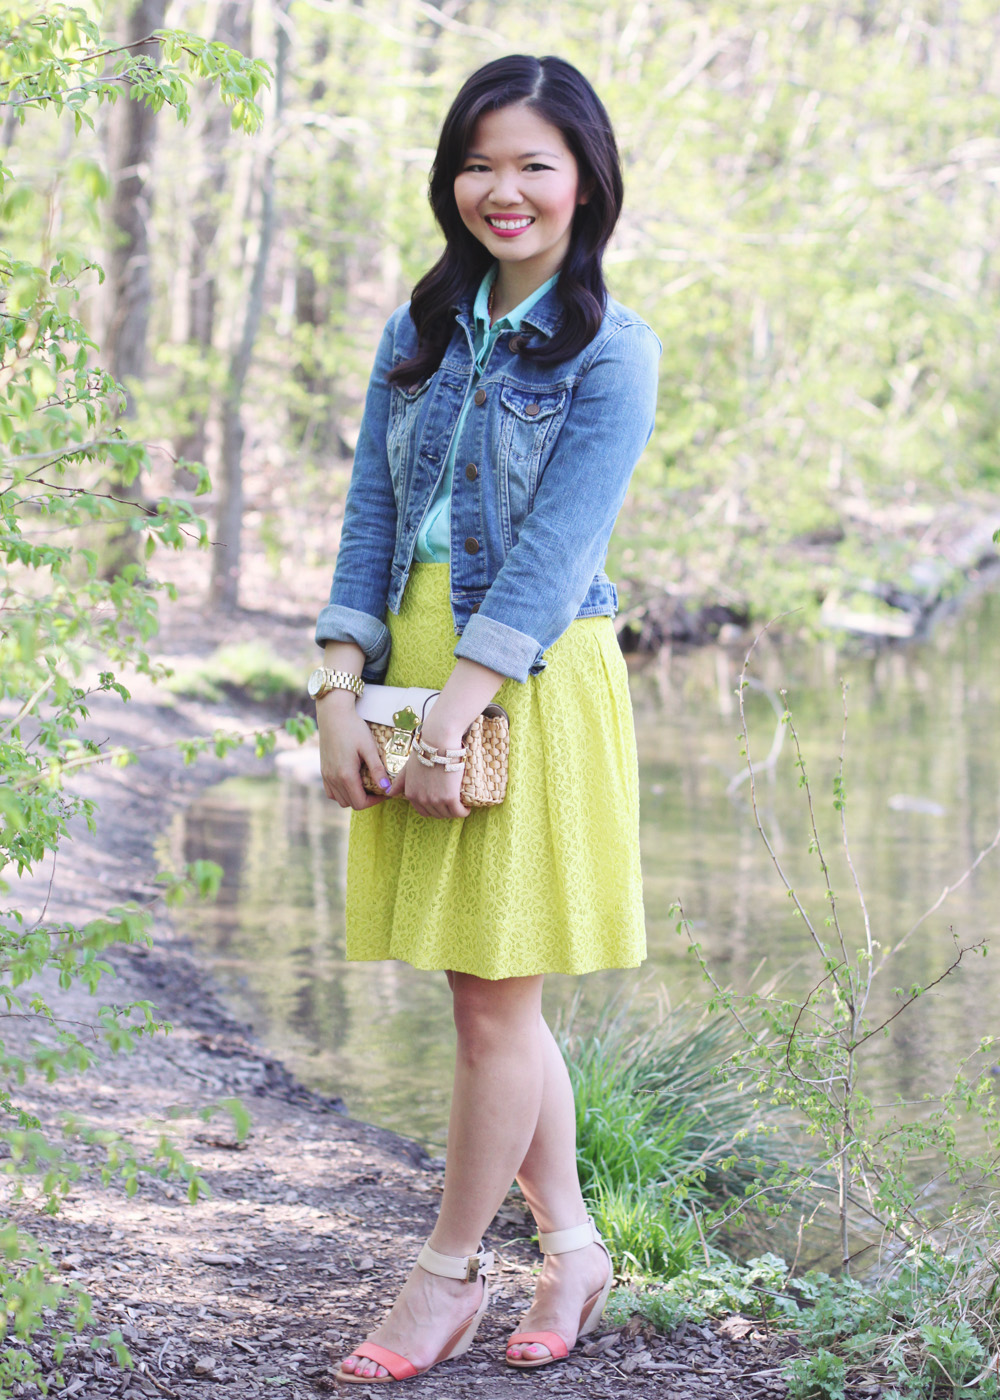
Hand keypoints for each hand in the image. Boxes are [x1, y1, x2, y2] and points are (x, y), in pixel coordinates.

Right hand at [316, 691, 390, 809]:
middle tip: (377, 788)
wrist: (333, 714)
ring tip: (365, 785)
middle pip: (350, 803)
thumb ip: (377, 769)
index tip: (385, 792)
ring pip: (339, 799)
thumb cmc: (353, 728)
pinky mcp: (323, 770)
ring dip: (353, 797)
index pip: (360, 803)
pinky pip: (331, 791)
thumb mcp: (369, 747)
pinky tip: (351, 782)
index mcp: (345, 775)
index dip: (375, 802)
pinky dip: (341, 792)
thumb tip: (386, 788)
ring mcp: (326, 775)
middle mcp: (333, 778)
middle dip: (366, 800)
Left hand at [388, 738, 470, 820]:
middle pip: (436, 814)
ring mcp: (435, 800)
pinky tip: (466, 808)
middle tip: (452, 804)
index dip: (433, 810)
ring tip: (460, 806)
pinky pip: (458, 812)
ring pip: (448, 814)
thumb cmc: (424, 752)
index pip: (423, 812)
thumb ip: (399, 782)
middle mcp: (421, 799)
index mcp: (411, 794)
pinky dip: (463, 812)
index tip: (441, 804)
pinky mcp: (450, 797)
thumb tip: (388, 792)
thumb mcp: (408, 768)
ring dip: (455, 812)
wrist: (438, 743)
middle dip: (444, 811)